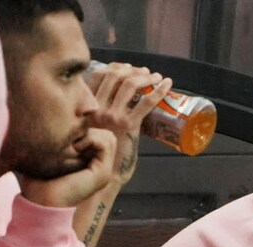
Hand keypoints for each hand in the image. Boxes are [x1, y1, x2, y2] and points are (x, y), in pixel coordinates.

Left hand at [19, 127, 116, 207]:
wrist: (40, 202)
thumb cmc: (38, 181)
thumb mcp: (51, 156)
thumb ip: (62, 141)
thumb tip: (66, 121)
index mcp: (91, 165)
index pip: (99, 136)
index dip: (83, 130)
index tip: (64, 139)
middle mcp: (100, 168)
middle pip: (106, 135)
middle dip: (89, 131)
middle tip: (70, 142)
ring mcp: (104, 171)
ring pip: (108, 137)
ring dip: (90, 135)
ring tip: (73, 146)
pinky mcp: (102, 173)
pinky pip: (106, 144)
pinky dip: (91, 139)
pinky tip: (75, 149)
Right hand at [86, 62, 171, 184]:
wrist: (105, 173)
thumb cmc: (101, 151)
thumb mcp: (93, 126)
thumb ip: (98, 111)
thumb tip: (115, 97)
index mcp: (86, 106)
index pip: (99, 75)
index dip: (116, 67)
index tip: (128, 68)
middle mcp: (97, 108)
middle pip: (115, 76)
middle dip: (133, 70)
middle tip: (145, 72)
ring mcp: (112, 116)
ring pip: (130, 85)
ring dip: (146, 77)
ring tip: (155, 77)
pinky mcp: (129, 126)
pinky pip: (146, 102)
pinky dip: (159, 90)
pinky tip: (167, 84)